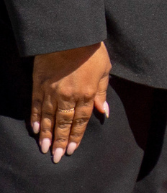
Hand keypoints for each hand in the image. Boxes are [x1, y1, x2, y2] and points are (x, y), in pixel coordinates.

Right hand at [28, 43, 110, 161]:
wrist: (69, 35)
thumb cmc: (91, 51)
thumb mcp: (105, 70)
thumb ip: (102, 92)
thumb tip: (104, 112)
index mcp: (87, 93)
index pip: (81, 121)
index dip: (76, 136)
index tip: (72, 150)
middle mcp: (69, 96)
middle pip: (64, 123)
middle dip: (61, 141)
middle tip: (56, 157)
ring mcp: (52, 91)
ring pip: (49, 118)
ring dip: (47, 135)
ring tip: (45, 149)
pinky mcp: (38, 85)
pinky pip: (36, 105)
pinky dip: (36, 118)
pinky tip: (36, 130)